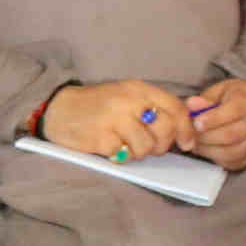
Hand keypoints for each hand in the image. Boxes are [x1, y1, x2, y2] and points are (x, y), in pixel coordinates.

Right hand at [42, 81, 189, 162]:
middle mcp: (129, 101)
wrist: (59, 108)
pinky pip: (124, 155)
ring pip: (146, 147)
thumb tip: (182, 131)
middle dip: (161, 145)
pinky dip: (119, 156)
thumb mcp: (127, 97)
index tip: (186, 144)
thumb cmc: (98, 106)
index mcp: (139, 89)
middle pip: (165, 129)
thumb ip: (153, 108)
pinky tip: (110, 147)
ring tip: (124, 145)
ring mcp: (114, 118)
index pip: (176, 108)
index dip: (186, 129)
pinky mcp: (101, 137)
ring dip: (138, 152)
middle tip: (148, 146)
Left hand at [188, 77, 245, 171]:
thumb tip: (192, 104)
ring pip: (234, 152)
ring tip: (197, 144)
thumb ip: (205, 100)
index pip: (234, 111)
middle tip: (192, 135)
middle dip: (208, 137)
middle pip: (233, 134)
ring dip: (210, 150)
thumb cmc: (232, 99)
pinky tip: (207, 150)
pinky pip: (235, 162)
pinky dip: (217, 159)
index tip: (196, 123)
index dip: (213, 119)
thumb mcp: (219, 92)